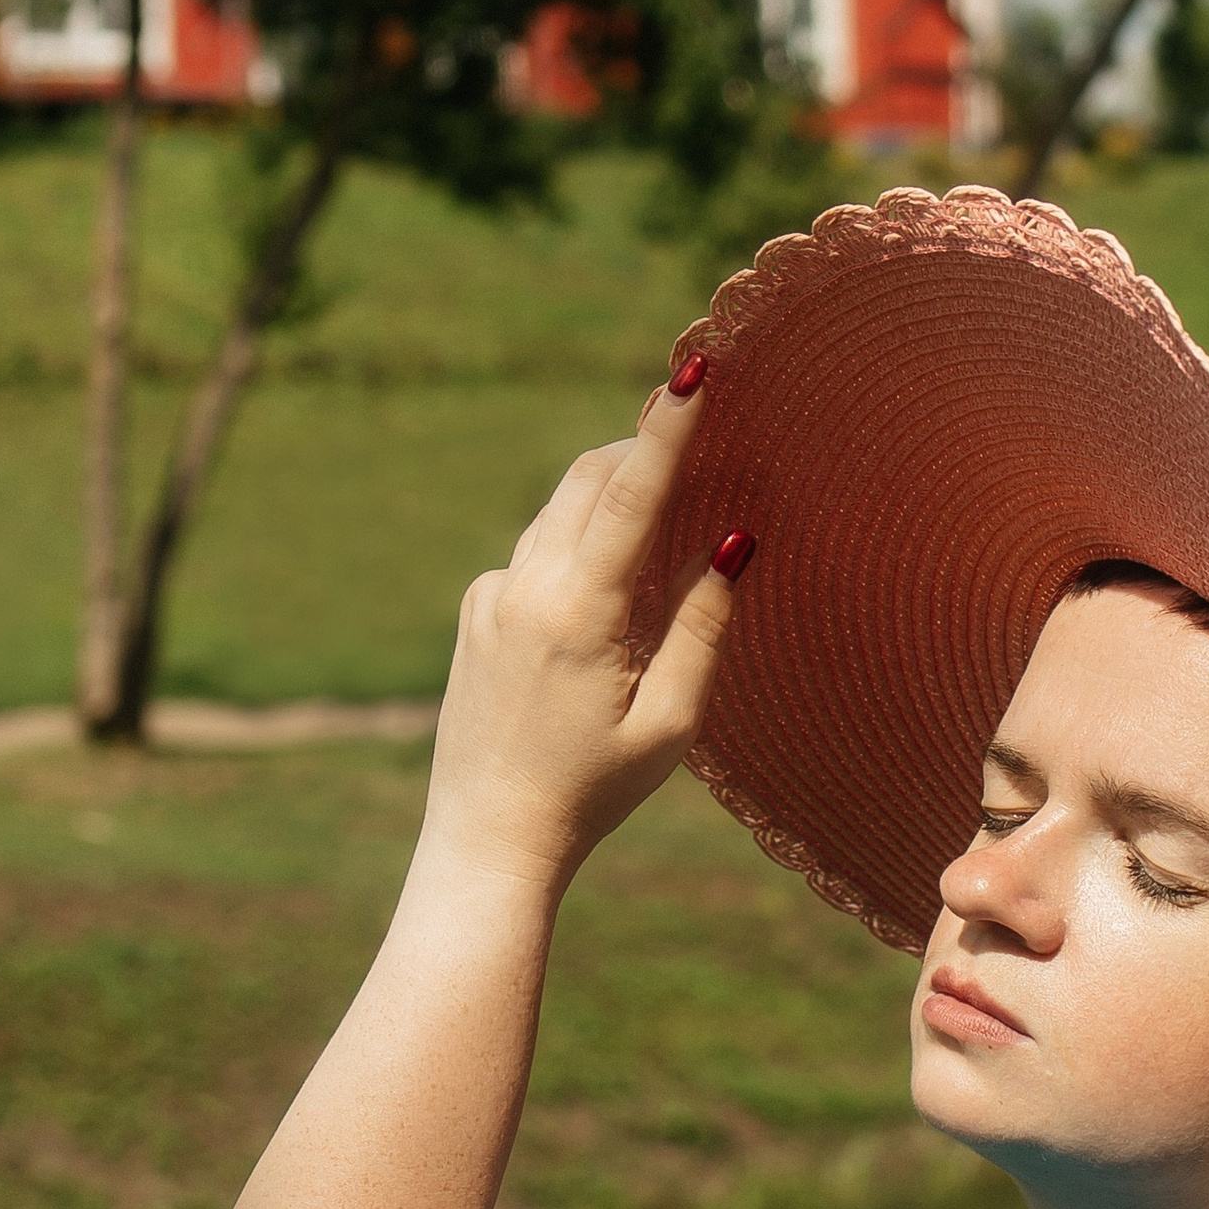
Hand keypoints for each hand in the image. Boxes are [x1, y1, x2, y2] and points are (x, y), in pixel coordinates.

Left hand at [419, 375, 745, 892]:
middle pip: (589, 479)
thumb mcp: (671, 722)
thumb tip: (735, 540)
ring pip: (559, 512)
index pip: (630, 493)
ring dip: (610, 497)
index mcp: (577, 613)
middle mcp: (522, 588)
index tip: (694, 368)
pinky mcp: (474, 611)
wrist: (487, 840)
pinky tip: (603, 604)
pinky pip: (534, 553)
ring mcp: (489, 595)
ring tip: (663, 518)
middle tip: (696, 431)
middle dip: (642, 448)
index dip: (668, 427)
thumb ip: (703, 626)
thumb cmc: (594, 791)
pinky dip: (576, 547)